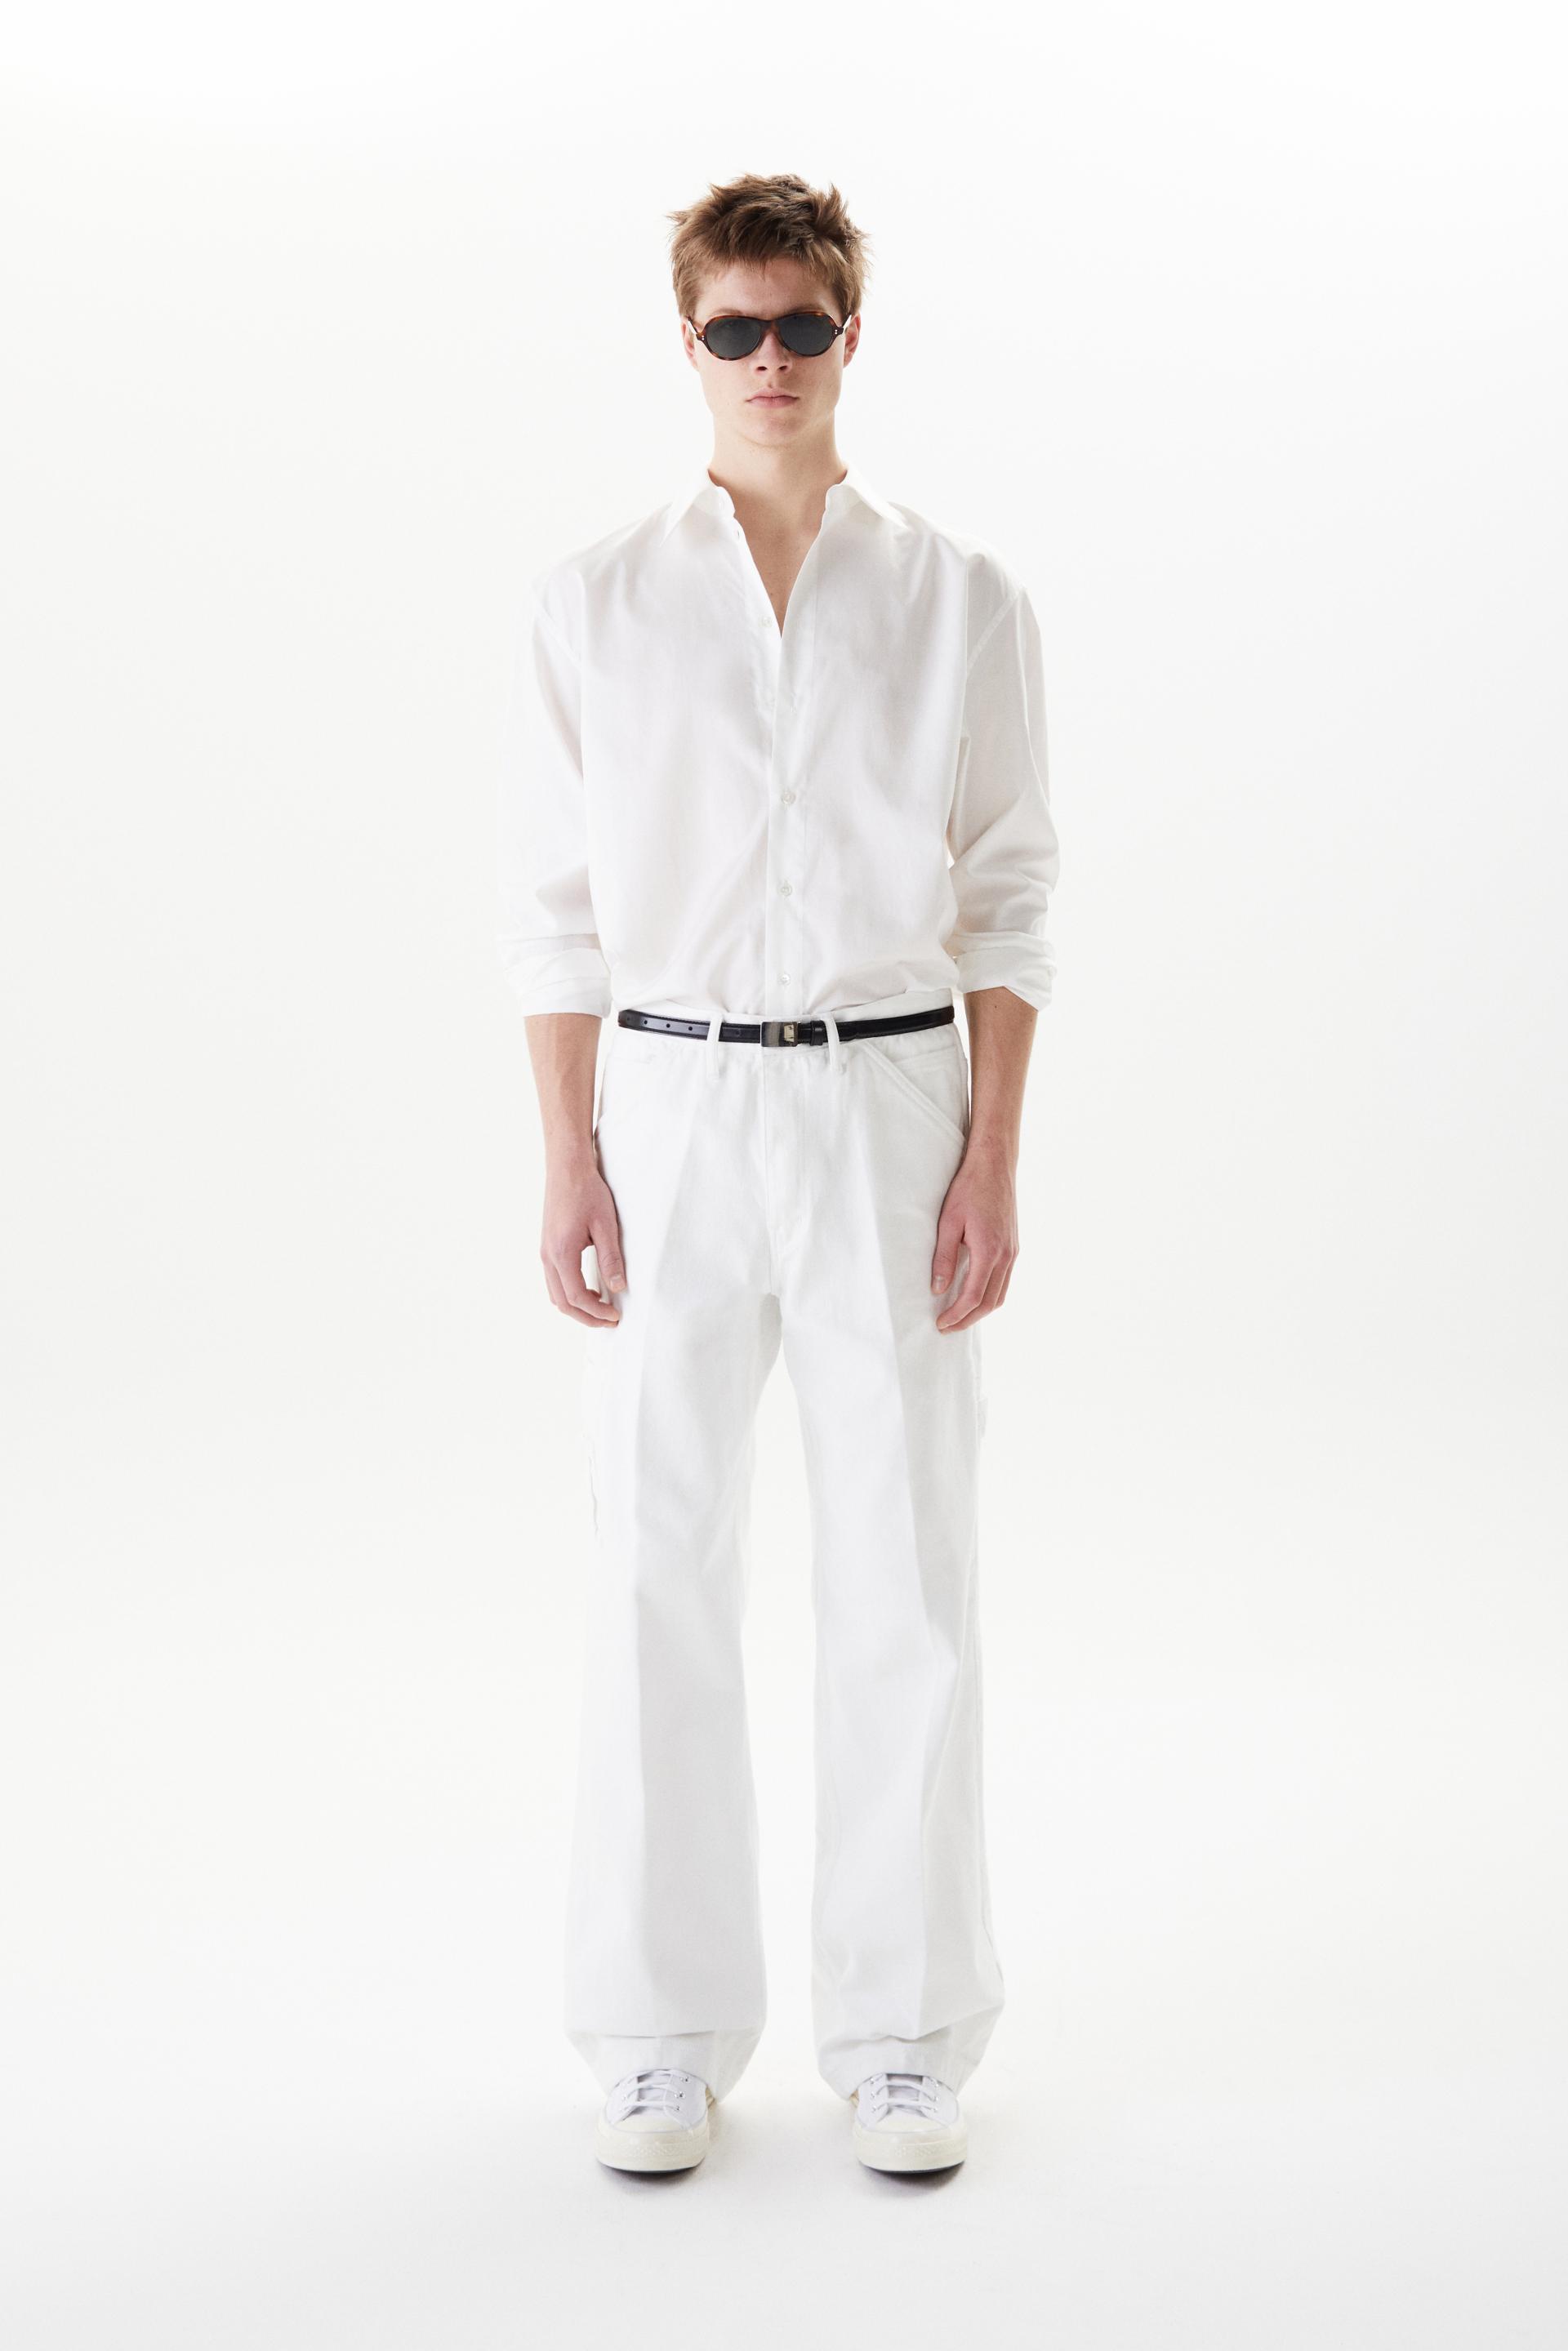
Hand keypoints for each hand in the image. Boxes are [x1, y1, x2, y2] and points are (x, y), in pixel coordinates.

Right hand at [541, 1152, 626, 1327]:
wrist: (567, 1168)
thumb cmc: (587, 1192)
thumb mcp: (605, 1226)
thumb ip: (611, 1259)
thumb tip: (618, 1288)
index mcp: (562, 1253)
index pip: (577, 1297)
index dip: (597, 1313)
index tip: (616, 1316)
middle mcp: (548, 1256)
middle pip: (562, 1302)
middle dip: (586, 1317)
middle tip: (610, 1320)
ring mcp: (544, 1252)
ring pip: (555, 1294)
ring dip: (576, 1306)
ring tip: (601, 1307)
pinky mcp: (547, 1246)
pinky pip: (553, 1280)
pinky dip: (569, 1293)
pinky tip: (589, 1288)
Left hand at [931, 1140, 1018, 1331]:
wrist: (995, 1165)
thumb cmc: (969, 1188)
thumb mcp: (949, 1222)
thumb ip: (944, 1258)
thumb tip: (937, 1289)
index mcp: (990, 1252)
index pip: (973, 1297)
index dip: (956, 1315)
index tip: (940, 1323)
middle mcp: (1006, 1256)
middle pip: (990, 1303)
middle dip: (967, 1320)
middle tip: (946, 1327)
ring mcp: (1013, 1252)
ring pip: (1000, 1295)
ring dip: (980, 1311)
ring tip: (958, 1316)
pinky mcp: (1014, 1246)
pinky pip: (1004, 1281)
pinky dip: (989, 1295)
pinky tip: (974, 1295)